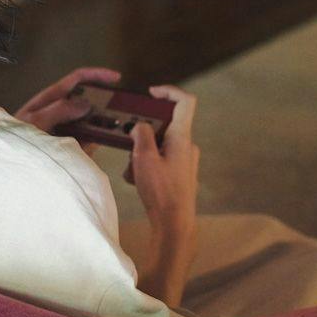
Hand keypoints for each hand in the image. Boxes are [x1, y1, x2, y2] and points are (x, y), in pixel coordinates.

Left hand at [14, 67, 121, 144]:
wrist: (7, 165)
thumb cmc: (14, 139)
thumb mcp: (34, 122)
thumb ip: (58, 110)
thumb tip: (86, 103)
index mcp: (52, 98)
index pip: (77, 79)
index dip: (97, 75)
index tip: (117, 78)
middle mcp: (61, 111)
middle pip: (88, 100)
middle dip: (105, 103)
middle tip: (122, 111)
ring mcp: (66, 128)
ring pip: (91, 122)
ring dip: (103, 124)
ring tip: (117, 129)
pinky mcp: (69, 145)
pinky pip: (88, 141)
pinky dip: (97, 141)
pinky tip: (102, 144)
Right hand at [127, 85, 199, 307]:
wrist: (174, 225)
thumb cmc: (161, 193)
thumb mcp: (144, 159)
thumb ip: (140, 136)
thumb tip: (139, 126)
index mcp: (182, 137)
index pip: (185, 102)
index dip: (168, 92)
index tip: (151, 93)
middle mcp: (187, 146)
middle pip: (164, 126)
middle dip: (142, 134)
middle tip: (130, 146)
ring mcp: (184, 161)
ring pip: (158, 145)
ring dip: (141, 154)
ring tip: (133, 172)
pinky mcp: (179, 174)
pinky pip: (160, 161)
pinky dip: (147, 166)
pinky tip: (138, 182)